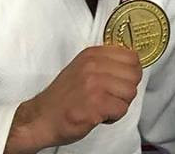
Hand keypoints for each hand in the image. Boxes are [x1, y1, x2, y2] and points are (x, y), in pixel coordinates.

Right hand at [5, 45, 142, 153]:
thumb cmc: (63, 97)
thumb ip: (105, 63)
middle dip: (127, 90)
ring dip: (120, 104)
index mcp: (93, 54)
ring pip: (130, 93)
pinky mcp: (95, 105)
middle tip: (113, 97)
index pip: (132, 56)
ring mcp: (94, 85)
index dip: (132, 72)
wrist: (40, 118)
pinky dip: (113, 117)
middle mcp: (94, 66)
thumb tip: (133, 64)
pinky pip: (121, 110)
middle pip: (134, 75)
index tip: (123, 81)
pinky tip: (99, 116)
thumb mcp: (83, 68)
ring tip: (104, 106)